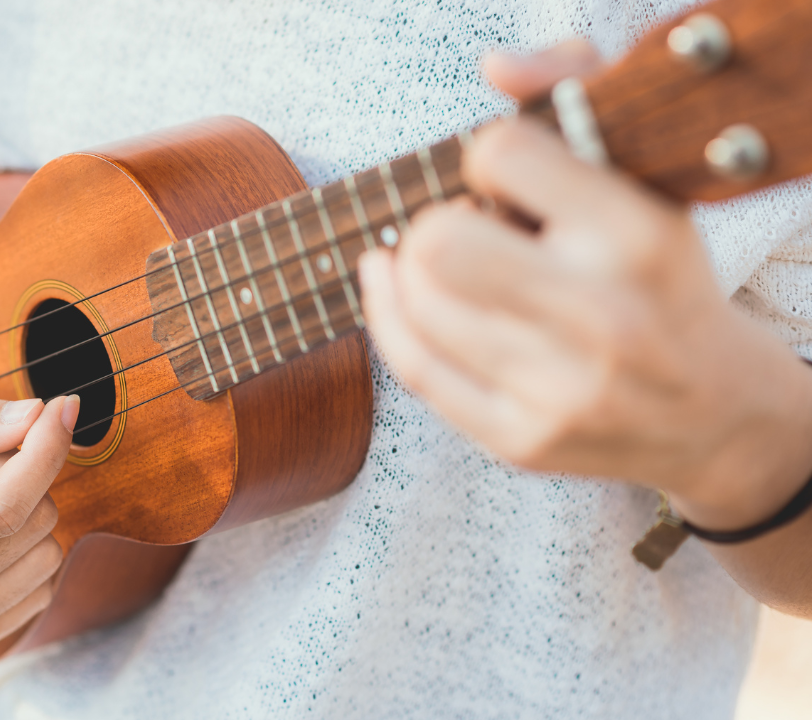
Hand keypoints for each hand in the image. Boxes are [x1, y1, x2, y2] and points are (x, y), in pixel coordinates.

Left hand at [358, 42, 811, 529]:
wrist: (713, 413)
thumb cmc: (661, 279)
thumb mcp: (646, 181)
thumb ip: (576, 92)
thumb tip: (497, 66)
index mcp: (638, 237)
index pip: (499, 155)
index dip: (488, 156)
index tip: (506, 178)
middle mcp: (603, 317)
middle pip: (438, 243)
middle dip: (435, 222)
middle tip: (464, 228)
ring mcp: (559, 389)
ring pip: (416, 305)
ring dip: (411, 270)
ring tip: (441, 262)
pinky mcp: (521, 440)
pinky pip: (414, 367)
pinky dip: (387, 315)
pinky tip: (389, 284)